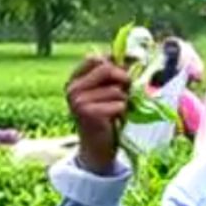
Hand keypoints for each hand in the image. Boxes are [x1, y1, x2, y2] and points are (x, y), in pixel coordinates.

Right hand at [65, 55, 131, 174]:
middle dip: (123, 80)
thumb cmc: (105, 119)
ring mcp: (78, 101)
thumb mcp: (106, 93)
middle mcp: (72, 89)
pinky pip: (119, 105)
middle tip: (126, 93)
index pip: (95, 59)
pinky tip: (114, 121)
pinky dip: (123, 113)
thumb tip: (133, 56)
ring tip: (115, 113)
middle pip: (107, 69)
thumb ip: (113, 76)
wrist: (96, 149)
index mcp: (74, 80)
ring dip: (124, 102)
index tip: (129, 67)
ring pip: (117, 90)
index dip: (115, 61)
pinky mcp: (89, 114)